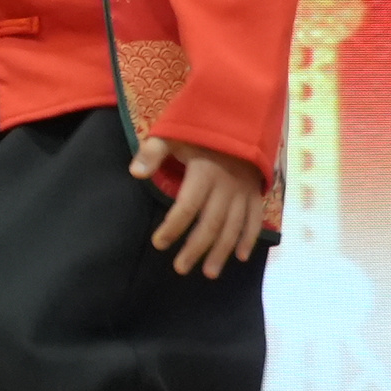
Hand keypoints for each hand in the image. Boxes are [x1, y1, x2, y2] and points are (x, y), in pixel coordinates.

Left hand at [137, 136, 267, 277]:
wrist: (242, 117)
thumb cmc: (202, 130)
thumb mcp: (174, 133)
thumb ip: (153, 152)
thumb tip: (135, 173)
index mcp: (205, 173)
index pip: (187, 207)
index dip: (173, 227)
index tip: (158, 243)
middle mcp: (226, 186)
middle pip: (211, 223)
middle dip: (195, 248)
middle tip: (180, 268)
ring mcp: (244, 191)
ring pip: (234, 227)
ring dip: (222, 251)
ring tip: (209, 273)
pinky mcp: (256, 193)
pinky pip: (255, 219)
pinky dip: (249, 238)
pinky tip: (241, 257)